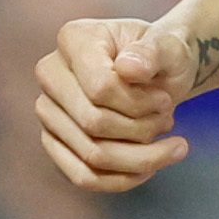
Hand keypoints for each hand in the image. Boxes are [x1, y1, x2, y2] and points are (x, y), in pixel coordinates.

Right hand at [36, 16, 191, 190]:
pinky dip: (123, 179)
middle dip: (143, 130)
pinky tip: (150, 169)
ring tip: (169, 145)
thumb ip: (153, 52)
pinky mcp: (54, 142)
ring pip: (92, 155)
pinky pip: (84, 177)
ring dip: (141, 157)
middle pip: (94, 123)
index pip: (101, 88)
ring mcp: (49, 110)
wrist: (157, 74)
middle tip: (168, 119)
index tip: (165, 99)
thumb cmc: (162, 57)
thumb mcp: (169, 47)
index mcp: (73, 39)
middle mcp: (50, 74)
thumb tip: (128, 68)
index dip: (140, 103)